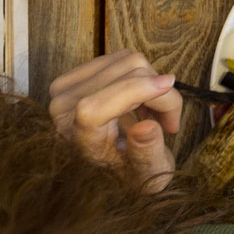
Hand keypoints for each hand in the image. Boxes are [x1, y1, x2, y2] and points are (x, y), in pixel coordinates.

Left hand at [47, 50, 182, 189]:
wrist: (105, 173)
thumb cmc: (128, 175)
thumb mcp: (146, 174)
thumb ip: (146, 154)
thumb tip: (146, 128)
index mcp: (76, 141)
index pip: (98, 105)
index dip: (138, 90)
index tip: (170, 86)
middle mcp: (62, 111)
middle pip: (125, 74)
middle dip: (159, 91)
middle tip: (169, 121)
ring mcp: (66, 90)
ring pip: (127, 60)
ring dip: (152, 83)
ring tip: (154, 113)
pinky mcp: (74, 76)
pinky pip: (120, 58)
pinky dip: (140, 75)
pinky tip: (141, 100)